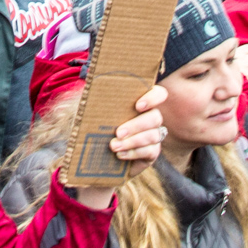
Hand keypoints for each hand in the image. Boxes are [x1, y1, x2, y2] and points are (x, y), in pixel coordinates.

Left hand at [69, 83, 167, 209]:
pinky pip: (151, 152)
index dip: (153, 98)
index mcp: (140, 102)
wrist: (91, 158)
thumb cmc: (91, 128)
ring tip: (114, 146)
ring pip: (154, 135)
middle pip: (155, 117)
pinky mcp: (151, 153)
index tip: (138, 105)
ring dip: (133, 141)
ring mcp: (153, 136)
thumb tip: (90, 89)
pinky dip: (134, 153)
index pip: (158, 94)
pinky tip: (120, 155)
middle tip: (118, 133)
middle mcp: (150, 117)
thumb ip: (93, 101)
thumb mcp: (89, 112)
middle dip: (137, 125)